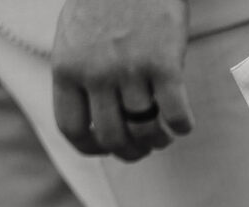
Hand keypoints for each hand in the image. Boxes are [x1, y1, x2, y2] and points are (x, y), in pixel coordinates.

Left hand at [53, 0, 191, 161]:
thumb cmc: (103, 5)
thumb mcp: (73, 42)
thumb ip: (78, 78)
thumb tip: (95, 122)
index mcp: (66, 69)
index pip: (73, 129)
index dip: (93, 149)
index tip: (109, 150)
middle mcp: (95, 73)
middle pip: (114, 137)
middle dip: (132, 151)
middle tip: (144, 147)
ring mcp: (130, 69)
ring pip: (147, 129)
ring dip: (160, 139)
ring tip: (164, 133)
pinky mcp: (164, 64)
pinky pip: (176, 116)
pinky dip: (182, 126)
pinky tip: (182, 122)